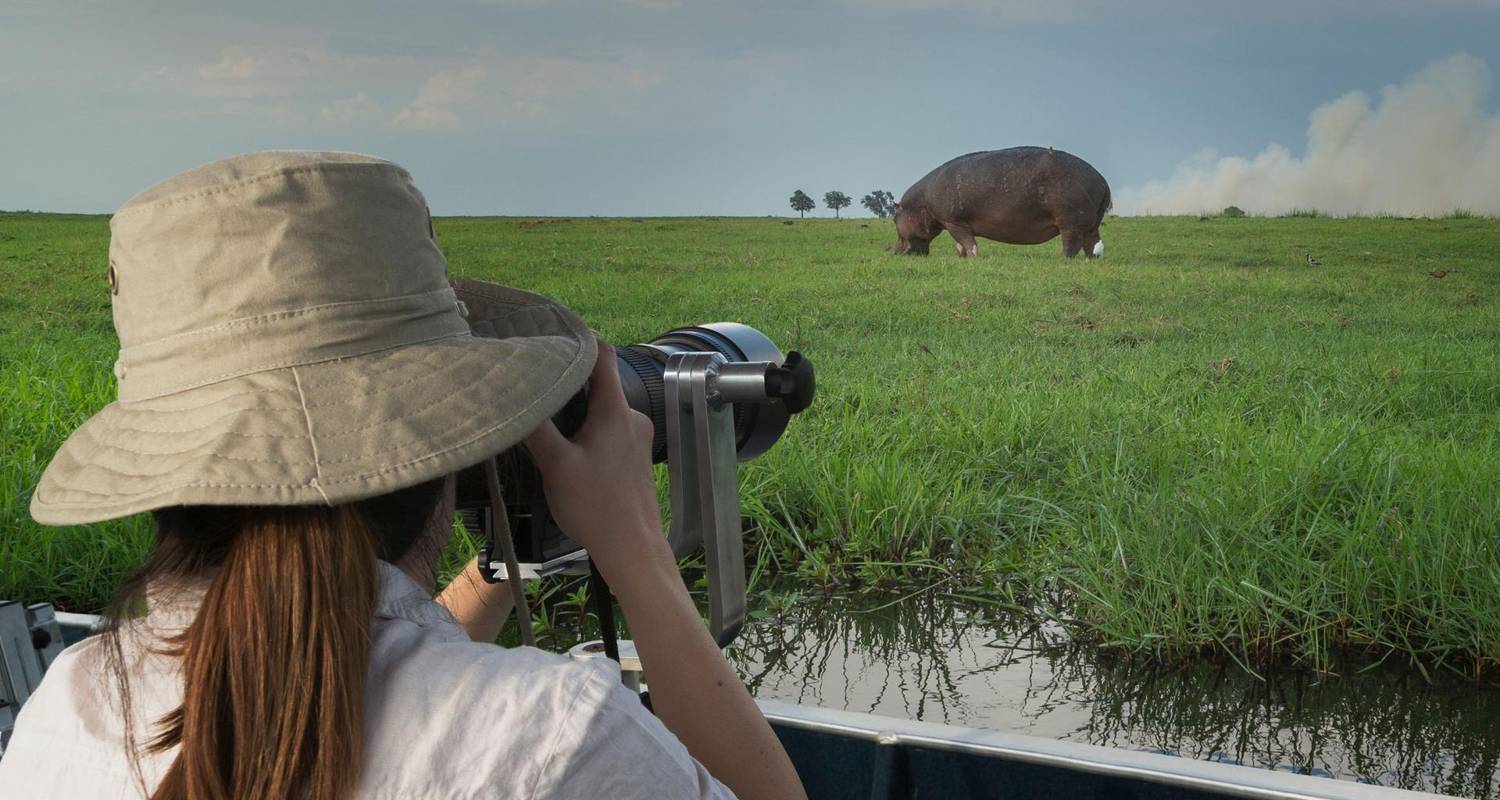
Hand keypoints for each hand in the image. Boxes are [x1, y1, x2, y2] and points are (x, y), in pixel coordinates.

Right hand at [523, 341, 669, 575]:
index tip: (551, 336)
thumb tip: (509, 396)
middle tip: (535, 386)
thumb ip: (534, 427)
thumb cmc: (596, 506)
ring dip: (576, 413)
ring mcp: (637, 437)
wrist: (632, 547)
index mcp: (615, 410)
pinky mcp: (635, 456)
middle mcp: (632, 417)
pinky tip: (568, 449)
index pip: (602, 355)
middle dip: (567, 385)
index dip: (578, 341)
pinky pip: (609, 430)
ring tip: (546, 421)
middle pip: (598, 384)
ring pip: (602, 410)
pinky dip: (588, 432)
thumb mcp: (555, 465)